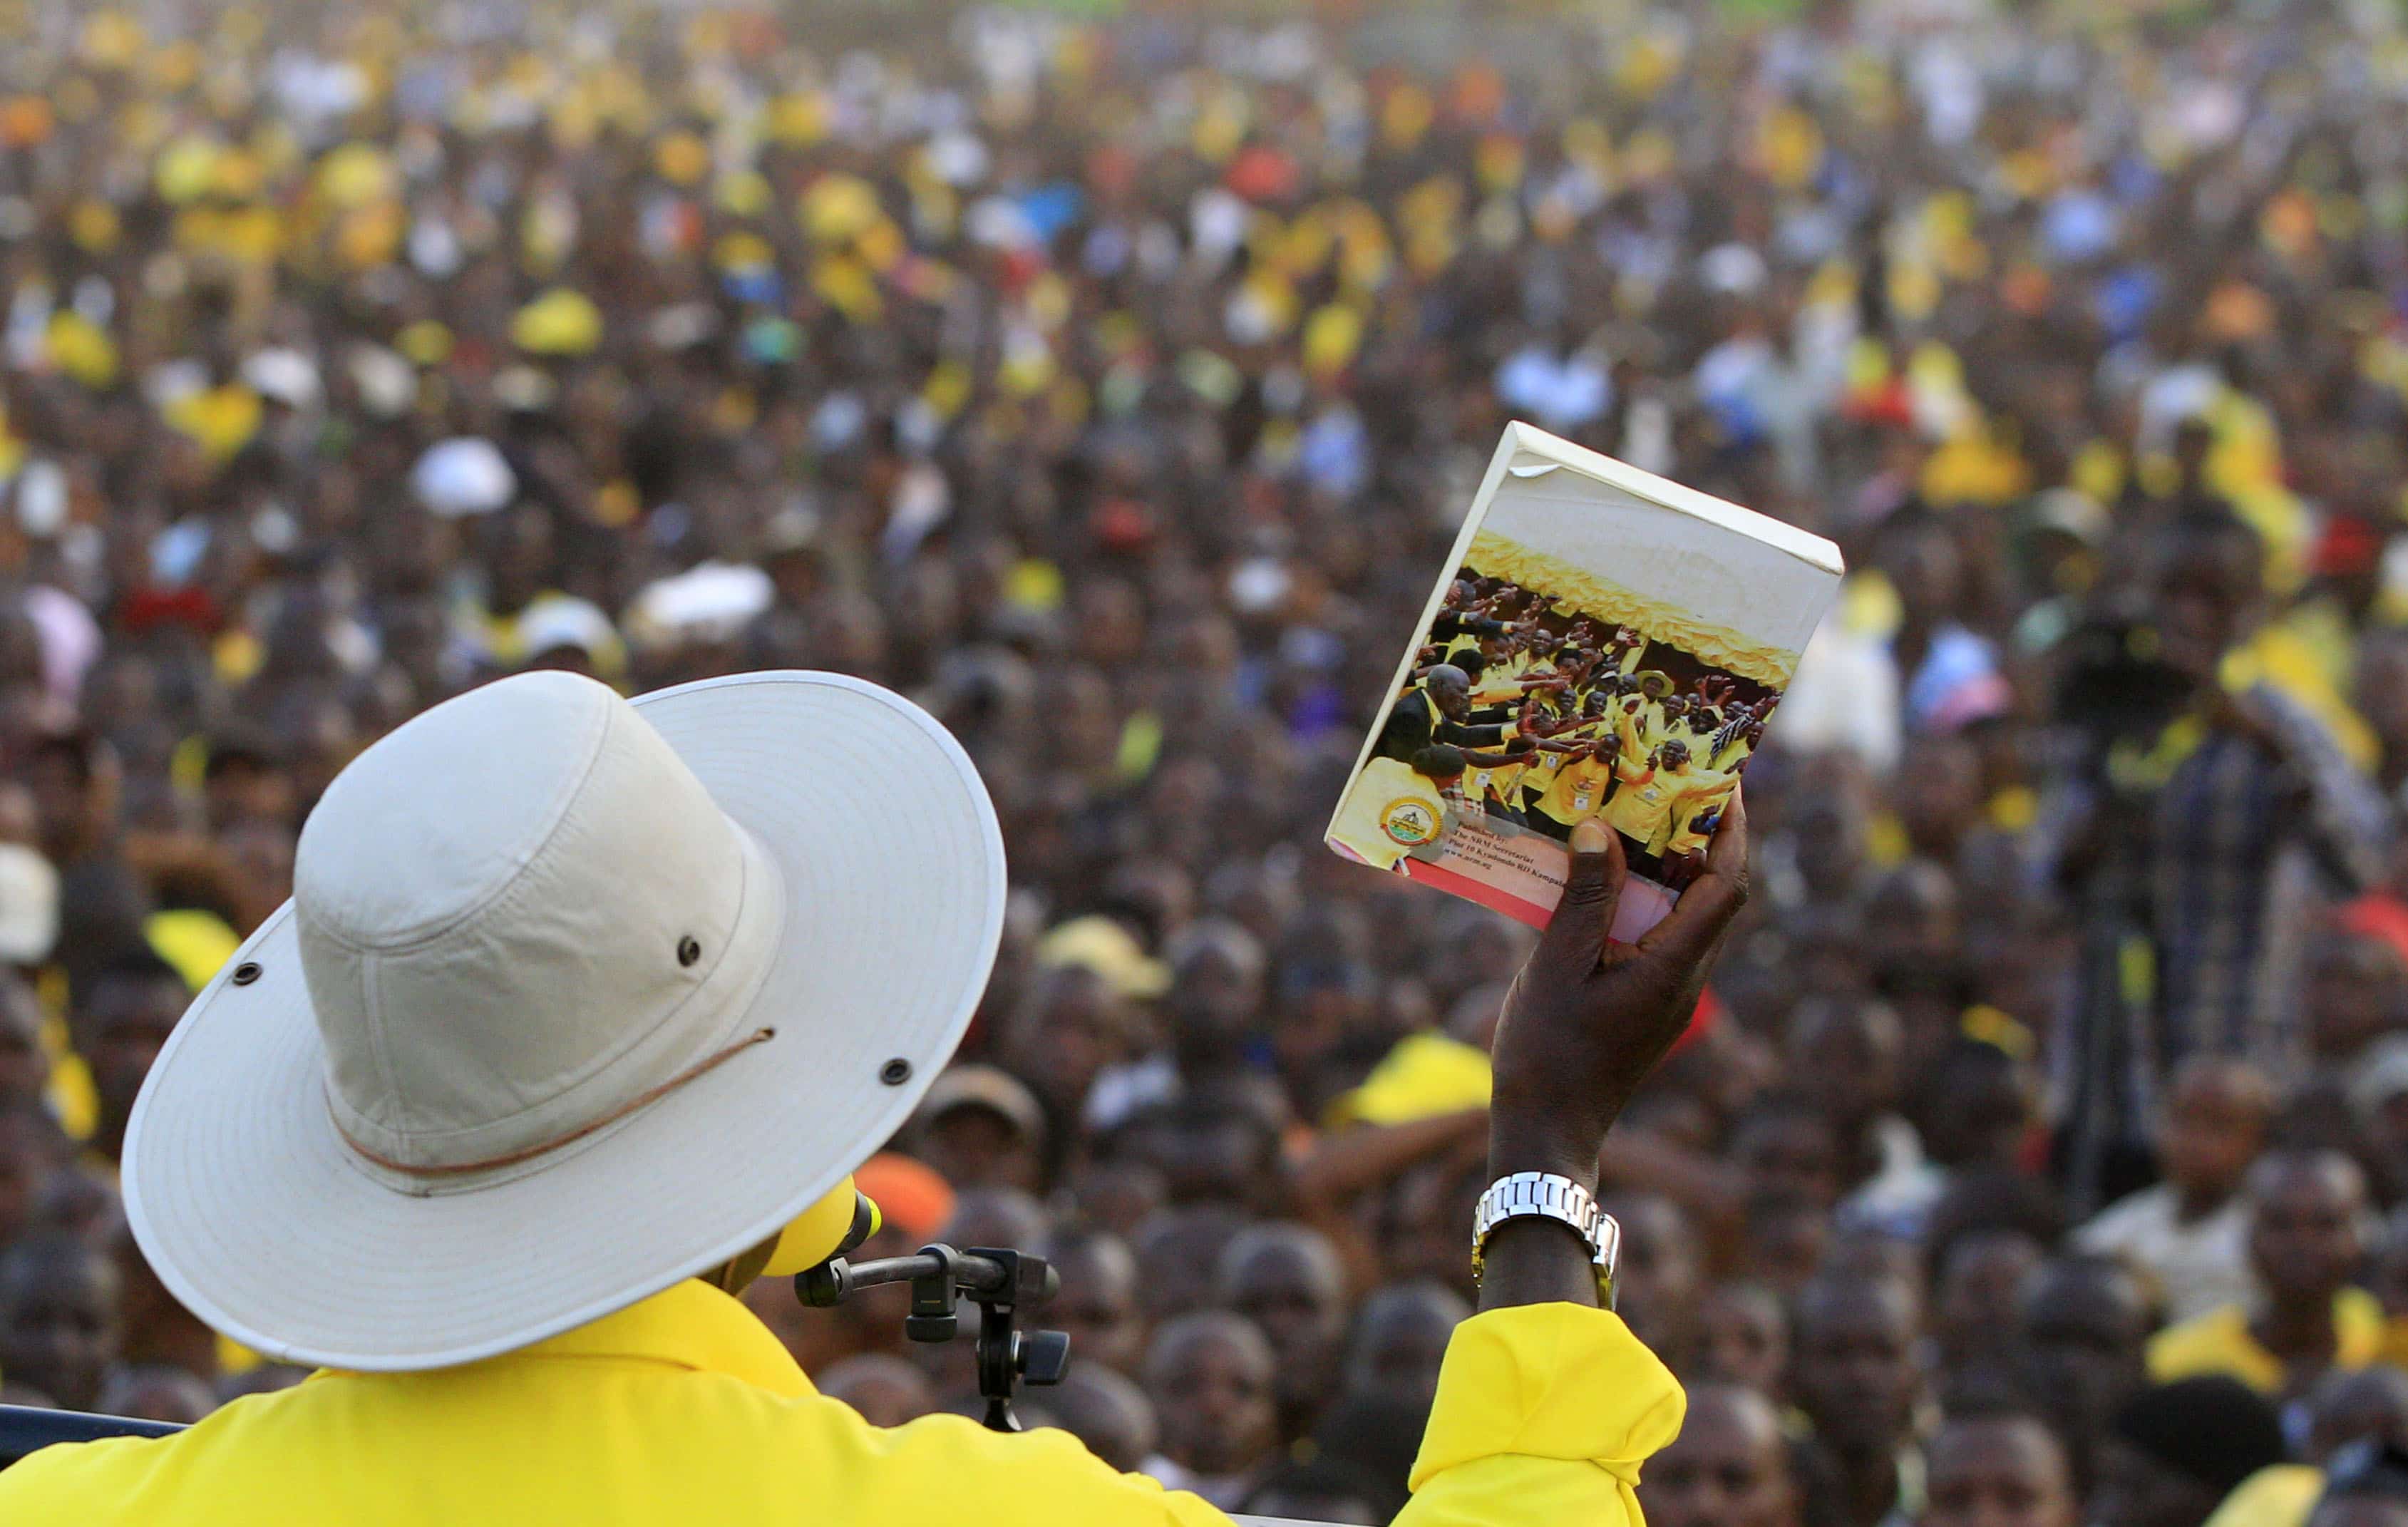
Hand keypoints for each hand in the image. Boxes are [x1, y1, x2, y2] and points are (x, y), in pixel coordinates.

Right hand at [1488, 792, 1748, 1186]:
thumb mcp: (1556, 968)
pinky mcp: (1644, 1001)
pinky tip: (1599, 876)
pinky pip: (1656, 934)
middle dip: (1700, 835)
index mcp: (1674, 969)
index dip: (1730, 830)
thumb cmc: (1549, 1055)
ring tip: (1630, 815)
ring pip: (1685, 913)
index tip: (1719, 780)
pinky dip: (1640, 896)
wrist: (1547, 1133)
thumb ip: (1583, 899)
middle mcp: (1684, 978)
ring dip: (1667, 864)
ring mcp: (1667, 992)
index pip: (1726, 886)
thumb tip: (1602, 830)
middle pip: (1714, 894)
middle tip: (1668, 781)